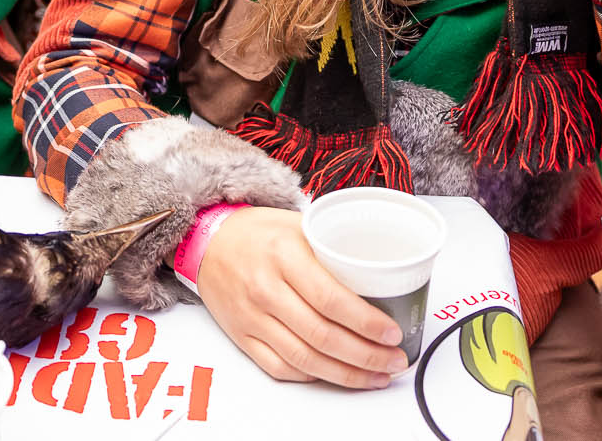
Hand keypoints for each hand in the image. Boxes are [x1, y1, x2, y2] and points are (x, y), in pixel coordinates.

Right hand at [196, 207, 407, 388]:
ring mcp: (252, 316)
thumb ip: (332, 248)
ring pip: (305, 359)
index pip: (331, 299)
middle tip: (393, 360)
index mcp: (284, 255)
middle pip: (323, 336)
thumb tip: (381, 271)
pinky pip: (281, 367)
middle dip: (366, 355)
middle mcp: (266, 288)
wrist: (207, 242)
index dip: (366, 322)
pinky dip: (312, 376)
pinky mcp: (242, 336)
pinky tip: (334, 374)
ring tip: (374, 376)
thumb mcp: (298, 225)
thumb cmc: (258, 232)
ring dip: (346, 374)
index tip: (392, 333)